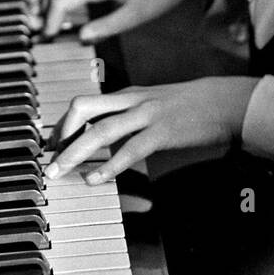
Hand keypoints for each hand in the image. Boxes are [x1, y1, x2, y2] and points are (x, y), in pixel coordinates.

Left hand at [43, 77, 258, 183]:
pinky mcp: (162, 132)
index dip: (61, 124)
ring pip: (101, 130)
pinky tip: (97, 180)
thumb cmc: (191, 106)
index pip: (83, 104)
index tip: (49, 145)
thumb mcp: (155, 103)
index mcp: (128, 94)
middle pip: (82, 109)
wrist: (226, 101)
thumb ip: (130, 115)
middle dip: (60, 134)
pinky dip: (110, 166)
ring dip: (75, 152)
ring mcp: (146, 115)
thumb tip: (106, 134)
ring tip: (60, 172)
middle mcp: (132, 100)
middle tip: (47, 158)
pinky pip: (130, 150)